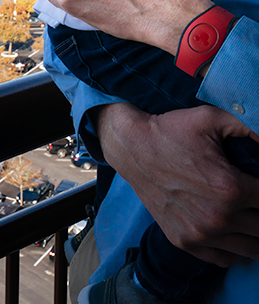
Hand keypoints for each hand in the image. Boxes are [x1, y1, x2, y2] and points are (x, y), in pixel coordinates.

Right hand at [96, 102, 258, 265]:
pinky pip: (226, 258)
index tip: (257, 183)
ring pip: (253, 248)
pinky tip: (231, 228)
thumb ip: (252, 128)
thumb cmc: (171, 131)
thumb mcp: (213, 118)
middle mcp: (218, 217)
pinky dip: (235, 247)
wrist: (130, 146)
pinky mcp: (184, 241)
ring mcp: (200, 233)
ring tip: (247, 213)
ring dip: (254, 231)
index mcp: (231, 188)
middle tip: (252, 197)